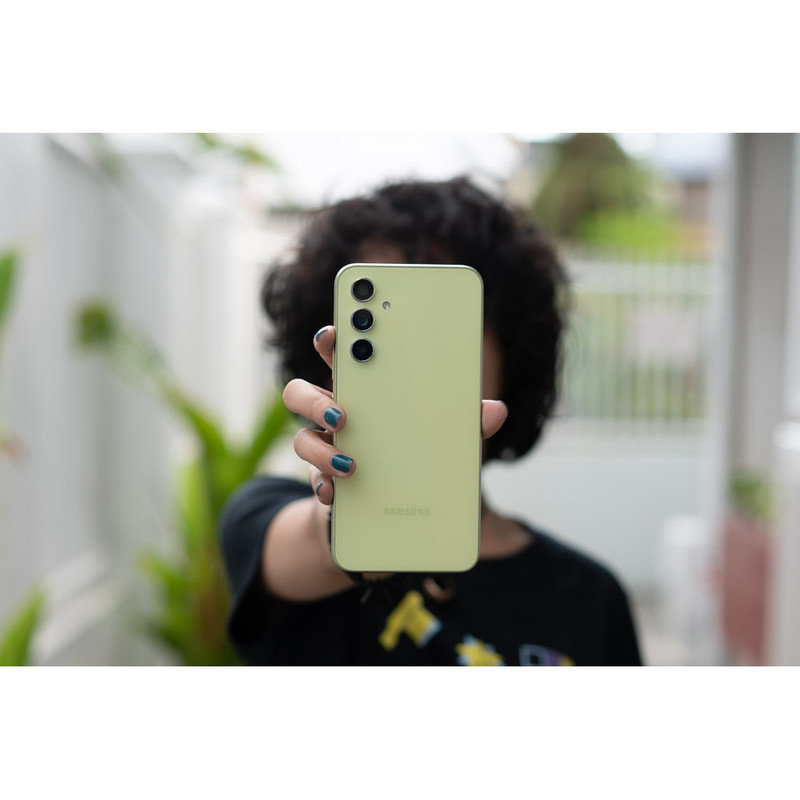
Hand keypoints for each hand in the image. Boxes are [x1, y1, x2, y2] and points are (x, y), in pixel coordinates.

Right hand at [282, 325, 507, 506]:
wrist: (398, 506)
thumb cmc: (418, 453)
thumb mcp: (446, 436)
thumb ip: (466, 421)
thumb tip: (497, 410)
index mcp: (364, 391)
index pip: (338, 357)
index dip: (331, 341)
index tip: (334, 333)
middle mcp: (336, 415)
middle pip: (301, 393)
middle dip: (314, 399)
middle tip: (342, 414)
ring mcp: (326, 448)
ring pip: (301, 439)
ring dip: (320, 449)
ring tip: (350, 463)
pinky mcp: (326, 480)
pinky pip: (314, 481)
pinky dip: (325, 486)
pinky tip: (337, 493)